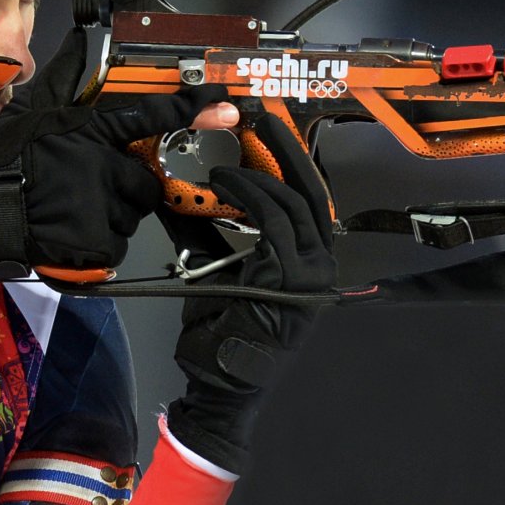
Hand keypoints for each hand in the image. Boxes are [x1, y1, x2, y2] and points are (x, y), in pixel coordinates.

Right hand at [0, 28, 229, 276]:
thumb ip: (65, 78)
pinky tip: (68, 231)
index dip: (190, 108)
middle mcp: (101, 165)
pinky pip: (117, 243)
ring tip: (69, 209)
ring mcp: (101, 206)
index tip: (223, 105)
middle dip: (126, 185)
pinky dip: (99, 242)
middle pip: (144, 179)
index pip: (150, 114)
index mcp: (87, 130)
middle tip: (86, 186)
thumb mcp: (34, 110)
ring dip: (112, 214)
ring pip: (131, 214)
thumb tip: (80, 36)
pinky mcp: (98, 243)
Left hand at [164, 113, 337, 473]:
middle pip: (309, 192)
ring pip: (291, 203)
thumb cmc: (221, 336)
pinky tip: (223, 182)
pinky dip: (247, 196)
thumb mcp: (218, 273)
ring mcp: (309, 274)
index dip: (289, 162)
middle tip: (263, 117)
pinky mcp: (289, 279)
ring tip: (234, 147)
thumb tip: (185, 194)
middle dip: (285, 150)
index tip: (268, 132)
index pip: (307, 200)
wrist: (222, 387)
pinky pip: (271, 223)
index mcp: (310, 263)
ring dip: (261, 170)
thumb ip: (212, 234)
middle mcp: (320, 266)